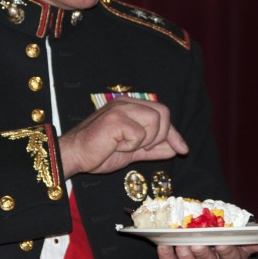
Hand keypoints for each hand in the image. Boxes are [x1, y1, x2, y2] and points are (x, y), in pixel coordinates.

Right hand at [58, 97, 187, 176]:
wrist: (75, 156)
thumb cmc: (99, 152)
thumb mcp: (133, 151)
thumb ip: (153, 148)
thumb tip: (174, 149)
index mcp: (130, 106)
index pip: (162, 114)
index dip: (174, 133)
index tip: (182, 149)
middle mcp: (126, 102)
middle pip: (163, 113)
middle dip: (161, 136)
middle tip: (143, 148)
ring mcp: (120, 108)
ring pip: (155, 122)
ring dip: (145, 141)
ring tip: (125, 146)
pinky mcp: (115, 118)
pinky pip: (140, 134)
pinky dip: (131, 146)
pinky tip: (116, 146)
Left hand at [158, 235, 257, 258]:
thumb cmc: (220, 256)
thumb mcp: (239, 250)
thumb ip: (257, 243)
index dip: (226, 251)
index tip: (223, 241)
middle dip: (203, 253)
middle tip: (197, 242)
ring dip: (185, 257)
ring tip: (180, 243)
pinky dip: (167, 258)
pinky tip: (163, 246)